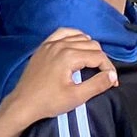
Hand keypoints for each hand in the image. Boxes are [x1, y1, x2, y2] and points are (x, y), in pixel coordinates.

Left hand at [0, 28, 118, 124]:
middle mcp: (60, 45)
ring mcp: (50, 43)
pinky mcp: (43, 46)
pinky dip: (74, 36)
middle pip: (91, 45)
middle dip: (101, 60)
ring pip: (79, 37)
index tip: (112, 83)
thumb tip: (112, 75)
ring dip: (90, 48)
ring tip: (93, 64)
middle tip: (103, 76)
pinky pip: (62, 33)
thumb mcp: (76, 97)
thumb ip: (97, 85)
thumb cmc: (49, 102)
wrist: (23, 104)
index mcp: (69, 56)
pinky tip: (77, 44)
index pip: (99, 56)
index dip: (109, 69)